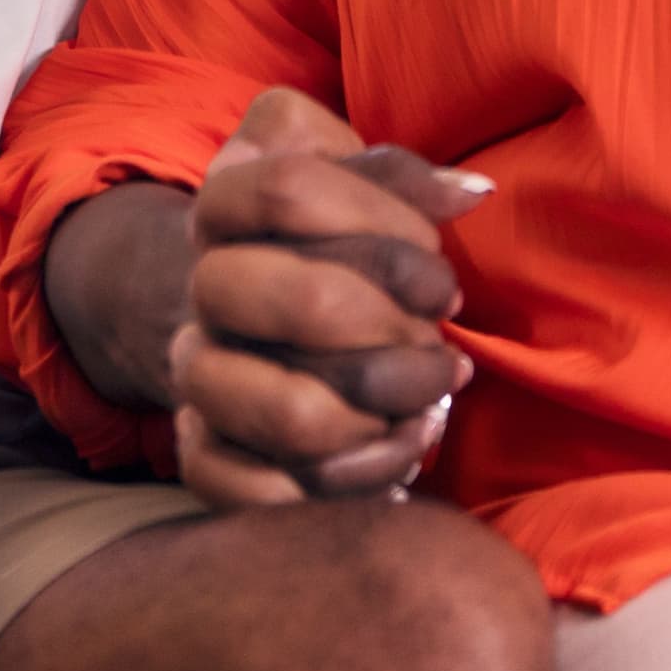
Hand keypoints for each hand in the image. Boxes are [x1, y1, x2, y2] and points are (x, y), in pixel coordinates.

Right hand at [171, 89, 492, 509]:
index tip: (432, 253)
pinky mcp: (204, 453)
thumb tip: (472, 192)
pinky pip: (263, 493)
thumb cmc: (322, 238)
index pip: (290, 188)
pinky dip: (349, 486)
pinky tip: (392, 454)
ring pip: (293, 413)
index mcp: (224, 204)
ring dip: (388, 413)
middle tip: (433, 335)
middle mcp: (202, 288)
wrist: (247, 310)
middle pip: (307, 302)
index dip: (384, 220)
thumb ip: (403, 178)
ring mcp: (199, 374)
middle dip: (398, 325)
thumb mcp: (350, 185)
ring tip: (428, 401)